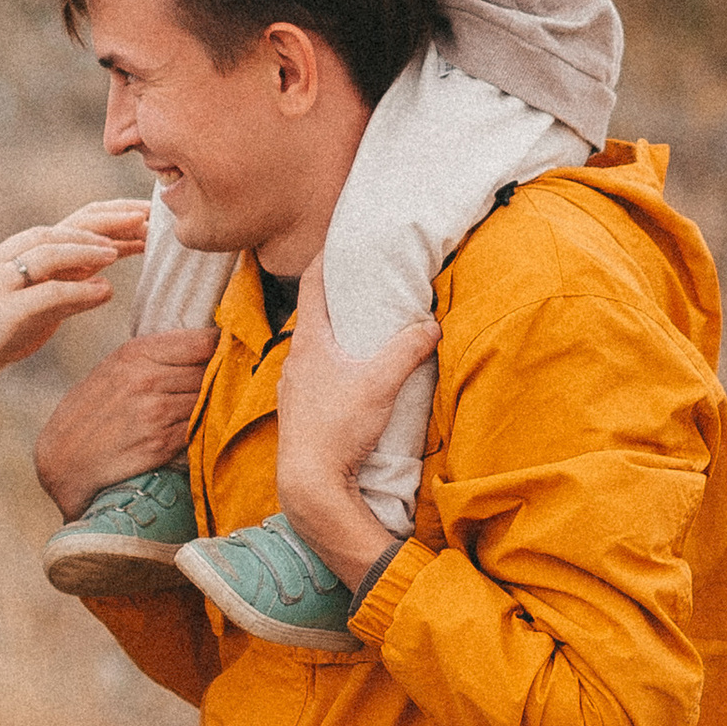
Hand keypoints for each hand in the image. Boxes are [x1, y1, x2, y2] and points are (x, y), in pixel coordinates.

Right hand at [0, 203, 148, 439]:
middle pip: (53, 229)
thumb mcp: (12, 321)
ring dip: (89, 246)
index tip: (130, 222)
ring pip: (48, 250)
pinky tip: (105, 290)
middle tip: (144, 215)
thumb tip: (101, 289)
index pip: (48, 233)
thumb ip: (56, 302)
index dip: (91, 225)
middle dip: (100, 221)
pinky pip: (45, 292)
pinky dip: (77, 288)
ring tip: (125, 247)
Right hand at [34, 331, 218, 517]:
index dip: (224, 347)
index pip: (203, 341)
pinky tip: (203, 432)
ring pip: (209, 401)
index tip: (233, 352)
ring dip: (217, 406)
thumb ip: (155, 357)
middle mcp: (147, 379)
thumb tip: (206, 345)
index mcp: (136, 353)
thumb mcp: (114, 369)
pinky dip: (206, 430)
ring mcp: (156, 413)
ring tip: (219, 409)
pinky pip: (200, 431)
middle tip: (233, 384)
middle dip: (224, 378)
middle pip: (212, 371)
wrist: (62, 460)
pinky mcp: (161, 444)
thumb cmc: (89, 413)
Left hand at [272, 257, 436, 591]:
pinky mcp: (301, 412)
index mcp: (309, 342)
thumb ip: (407, 350)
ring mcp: (294, 388)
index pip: (311, 284)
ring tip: (363, 330)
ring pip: (315, 349)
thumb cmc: (338, 430)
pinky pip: (317, 375)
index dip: (324, 257)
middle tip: (363, 284)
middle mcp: (295, 361)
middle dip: (337, 298)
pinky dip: (335, 365)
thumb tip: (432, 325)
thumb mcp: (380, 384)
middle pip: (314, 315)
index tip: (338, 240)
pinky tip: (353, 377)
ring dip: (337, 335)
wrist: (310, 484)